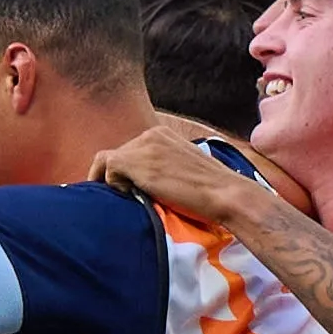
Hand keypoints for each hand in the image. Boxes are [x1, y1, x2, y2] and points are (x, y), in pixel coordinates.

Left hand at [95, 125, 275, 229]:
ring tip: (126, 199)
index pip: (133, 149)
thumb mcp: (184, 171)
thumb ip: (165, 169)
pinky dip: (112, 184)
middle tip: (123, 198)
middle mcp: (152, 134)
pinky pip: (107, 168)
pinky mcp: (136, 161)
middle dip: (117, 176)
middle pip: (119, 154)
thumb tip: (148, 184)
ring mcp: (143, 146)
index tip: (129, 189)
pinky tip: (130, 196)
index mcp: (164, 135)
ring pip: (108, 160)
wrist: (225, 193)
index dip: (127, 171)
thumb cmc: (211, 191)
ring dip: (111, 181)